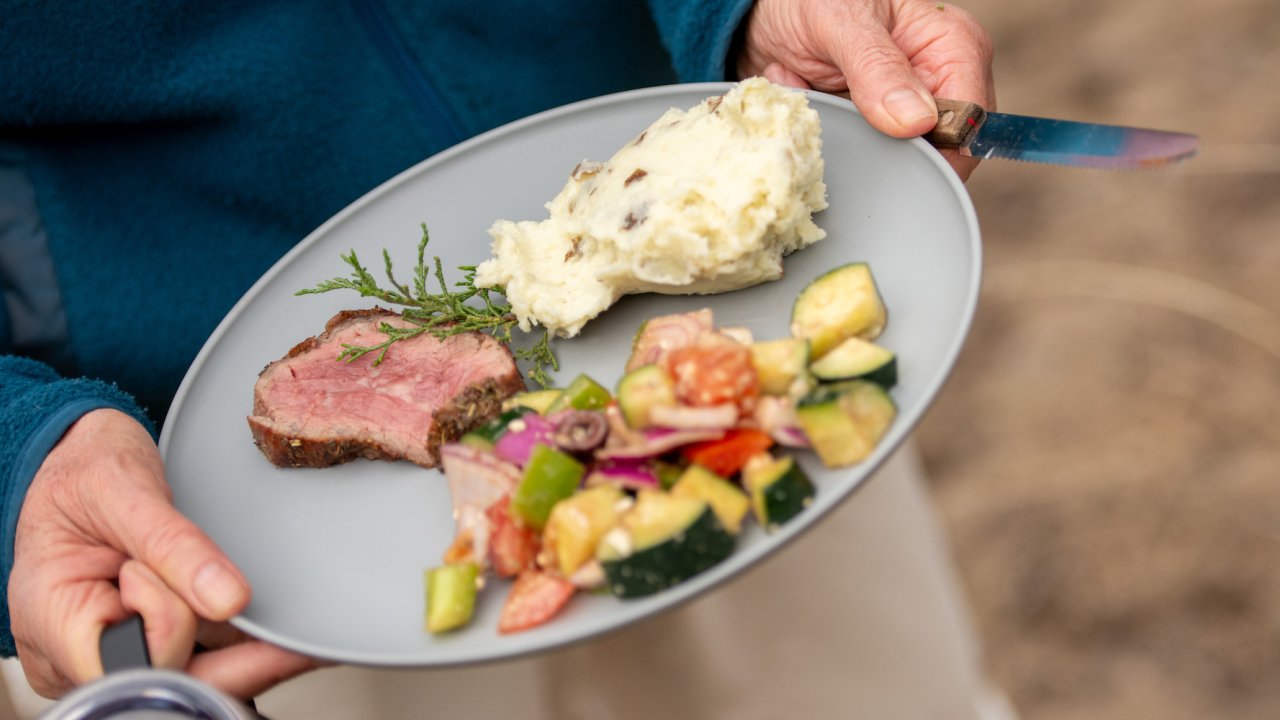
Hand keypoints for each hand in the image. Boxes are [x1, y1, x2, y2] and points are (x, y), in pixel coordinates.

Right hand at [7, 408, 318, 697]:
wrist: (81, 459)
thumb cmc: (85, 470)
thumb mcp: (124, 489)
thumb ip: (174, 545)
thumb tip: (229, 599)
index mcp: (50, 616)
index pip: (128, 662)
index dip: (172, 627)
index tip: (193, 580)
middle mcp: (72, 653)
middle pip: (166, 677)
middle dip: (209, 630)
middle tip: (227, 583)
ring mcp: (109, 656)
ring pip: (193, 675)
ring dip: (228, 637)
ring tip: (227, 585)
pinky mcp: (142, 649)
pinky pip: (199, 662)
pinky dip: (229, 639)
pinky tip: (247, 613)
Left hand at [735, 0, 994, 179]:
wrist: (769, 11)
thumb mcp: (844, 22)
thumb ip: (878, 68)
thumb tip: (917, 122)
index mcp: (954, 48)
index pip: (968, 122)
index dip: (936, 149)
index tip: (883, 145)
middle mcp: (939, 82)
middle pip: (936, 151)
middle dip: (878, 141)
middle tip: (833, 103)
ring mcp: (905, 108)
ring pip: (892, 159)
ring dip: (845, 134)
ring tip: (815, 90)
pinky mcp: (873, 126)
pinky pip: (858, 155)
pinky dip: (827, 134)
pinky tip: (808, 96)